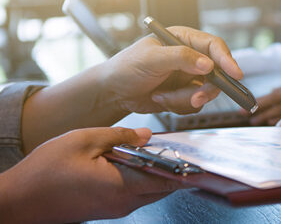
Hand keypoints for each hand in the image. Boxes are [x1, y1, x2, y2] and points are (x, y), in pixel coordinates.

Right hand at [0, 127, 181, 221]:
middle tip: (180, 146)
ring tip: (155, 148)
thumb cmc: (43, 173)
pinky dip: (140, 177)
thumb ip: (119, 136)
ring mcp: (114, 209)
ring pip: (148, 191)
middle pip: (162, 187)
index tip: (200, 156)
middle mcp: (122, 203)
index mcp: (121, 186)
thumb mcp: (83, 140)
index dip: (186, 168)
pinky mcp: (106, 209)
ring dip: (156, 172)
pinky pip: (133, 193)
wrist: (17, 201)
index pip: (167, 180)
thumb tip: (147, 135)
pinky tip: (133, 160)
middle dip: (174, 168)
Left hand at [99, 26, 241, 114]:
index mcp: (184, 39)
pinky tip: (161, 99)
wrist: (113, 93)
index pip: (214, 46)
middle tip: (195, 98)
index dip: (227, 60)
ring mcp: (189, 77)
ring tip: (163, 96)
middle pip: (217, 73)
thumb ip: (181, 58)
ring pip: (206, 91)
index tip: (235, 74)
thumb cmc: (126, 68)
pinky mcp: (185, 94)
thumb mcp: (152, 59)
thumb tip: (208, 64)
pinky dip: (179, 106)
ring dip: (185, 99)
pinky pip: (195, 104)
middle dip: (206, 88)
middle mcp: (191, 57)